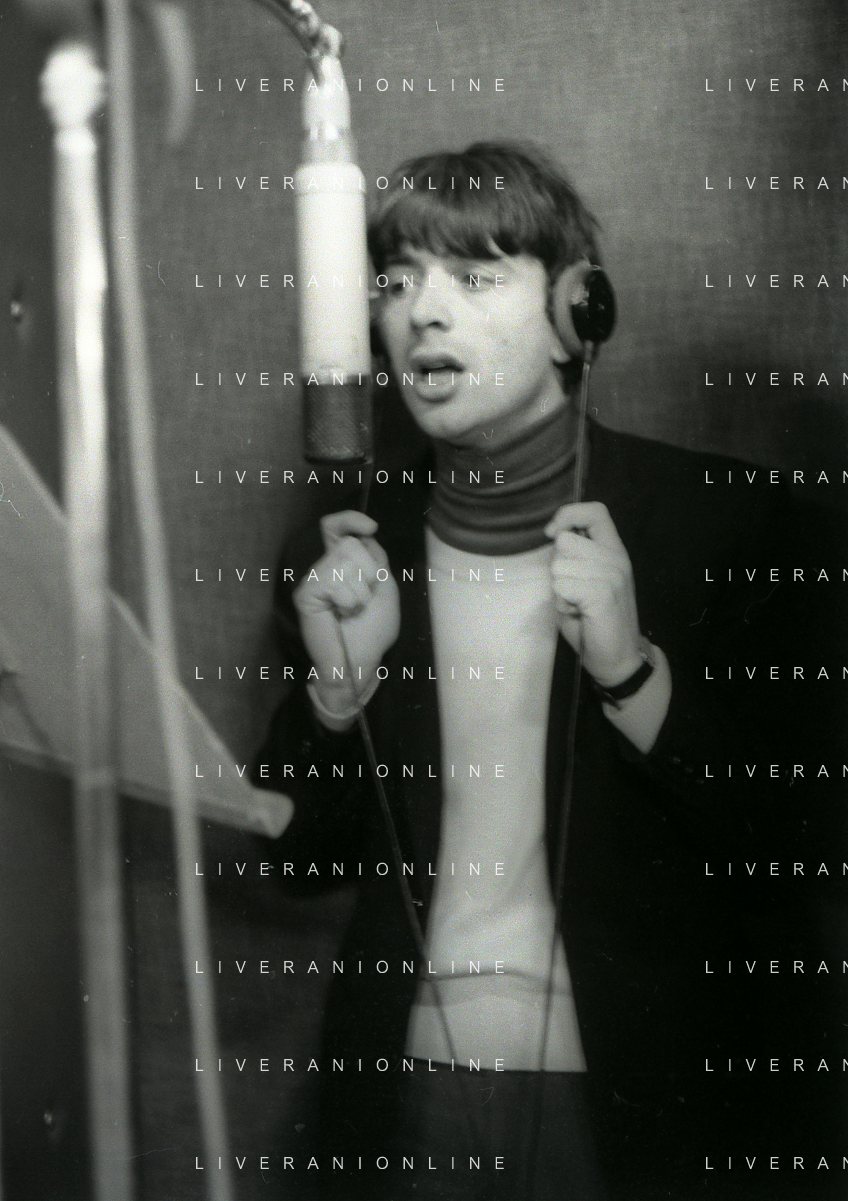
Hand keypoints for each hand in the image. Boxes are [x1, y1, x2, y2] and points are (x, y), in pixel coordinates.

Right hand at [293, 510, 399, 714]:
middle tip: (364, 600)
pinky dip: (349, 600)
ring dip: (361, 591)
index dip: (349, 519)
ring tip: (353, 610)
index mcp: (343, 564)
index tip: (370, 526)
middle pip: (349, 544)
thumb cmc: (372, 630)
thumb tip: (365, 534)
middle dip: (369, 572)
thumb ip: (376, 559)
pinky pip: (333, 580)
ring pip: (344, 560)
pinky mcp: (306, 593)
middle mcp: (324, 567)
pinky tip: (342, 614)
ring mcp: (313, 579)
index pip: (335, 528)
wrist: (361, 662)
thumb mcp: (385, 588)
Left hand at [546, 502, 643, 687]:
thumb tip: (555, 537)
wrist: (618, 658)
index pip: (595, 511)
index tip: (553, 533)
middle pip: (566, 541)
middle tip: (574, 591)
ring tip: (577, 604)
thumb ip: (574, 557)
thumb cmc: (595, 621)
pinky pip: (562, 586)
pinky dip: (563, 603)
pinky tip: (578, 613)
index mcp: (613, 550)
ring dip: (559, 589)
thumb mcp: (584, 580)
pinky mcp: (603, 593)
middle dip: (558, 567)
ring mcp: (612, 575)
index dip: (568, 515)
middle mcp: (616, 558)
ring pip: (559, 566)